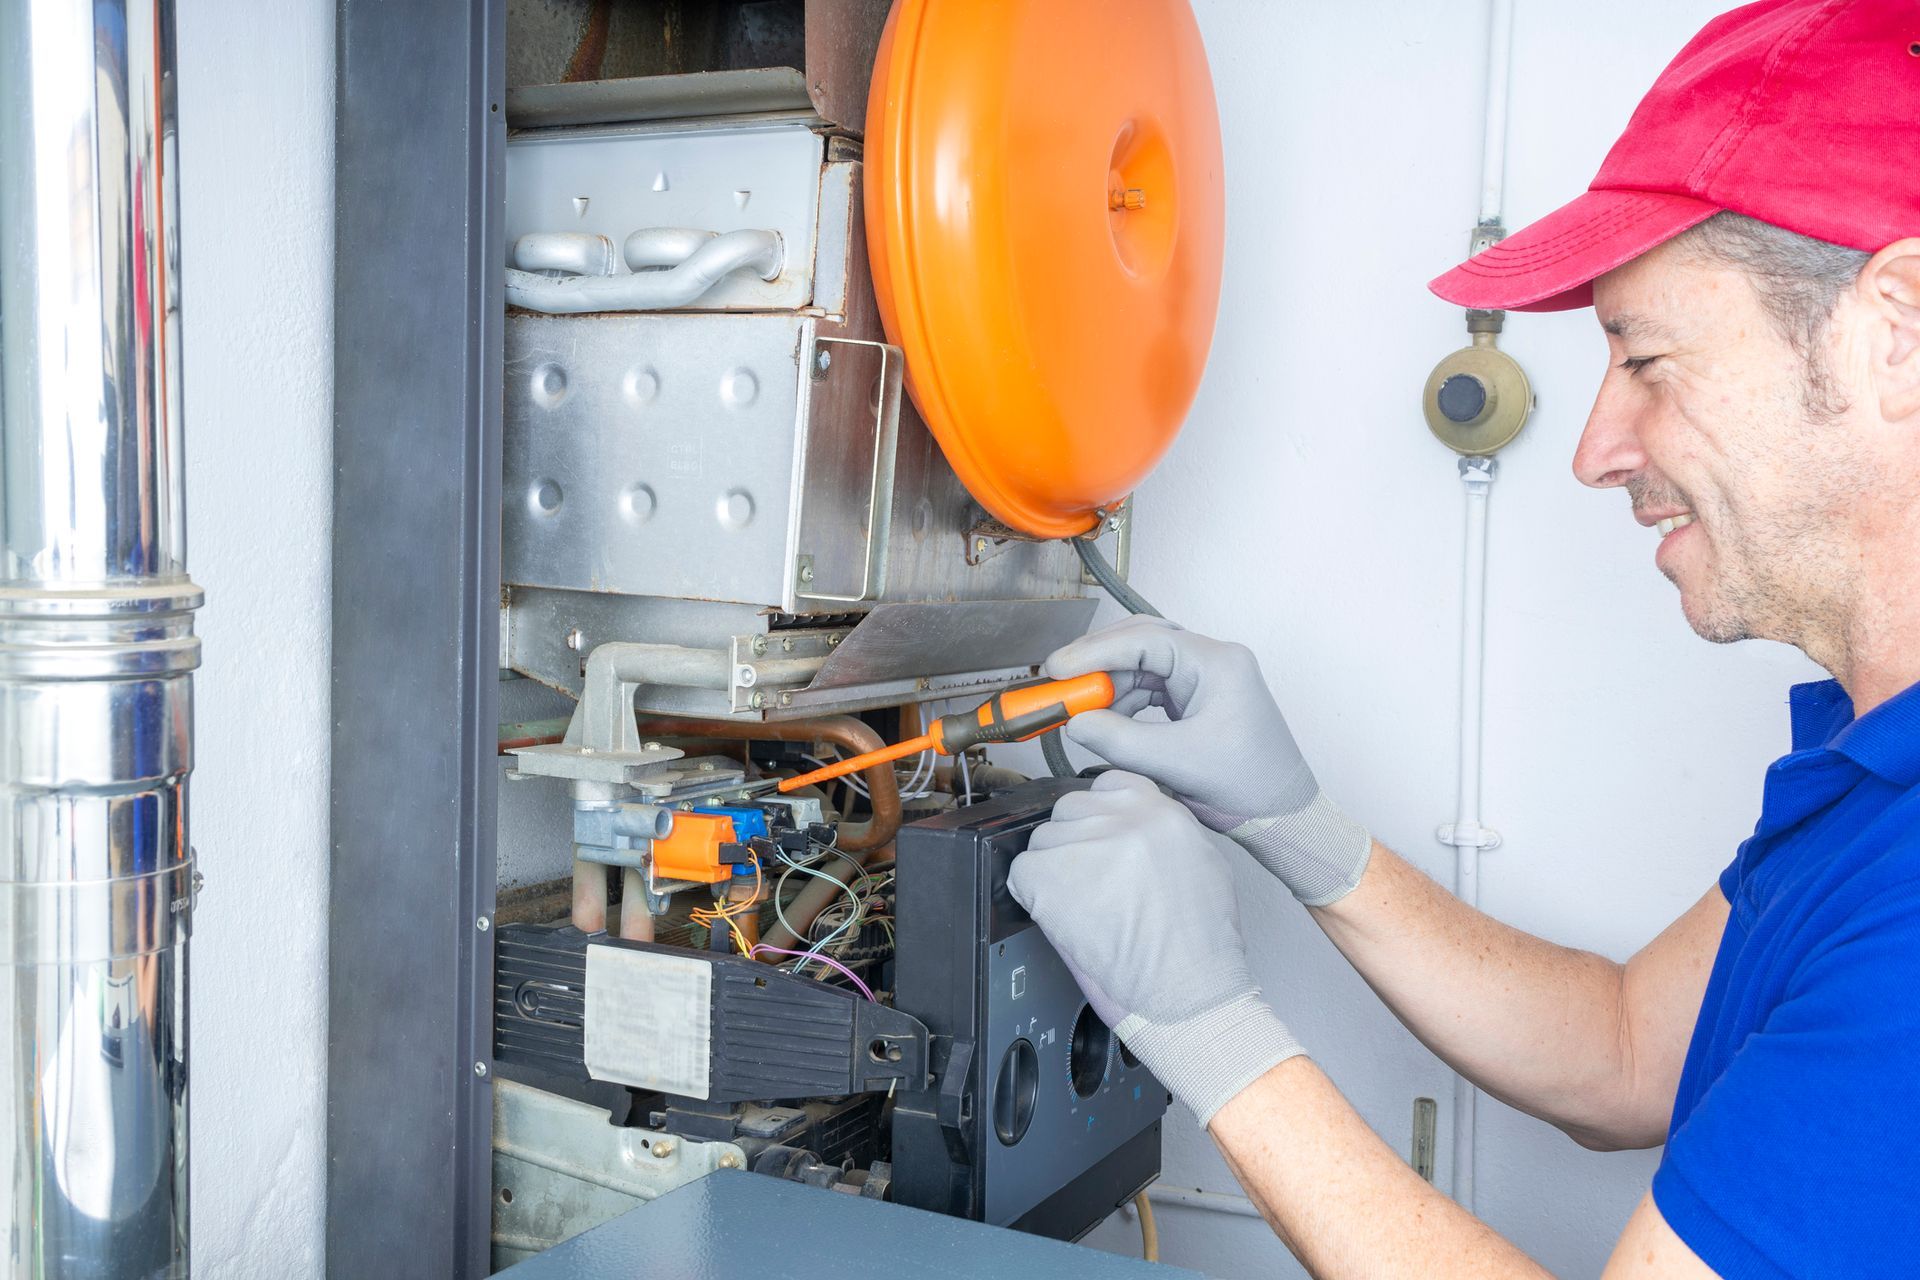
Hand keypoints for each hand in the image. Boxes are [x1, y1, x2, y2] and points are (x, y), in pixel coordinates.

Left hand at [1007, 771, 1304, 1123]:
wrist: (1190, 993)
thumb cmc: (1201, 946)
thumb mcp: (1203, 865)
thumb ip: (1164, 834)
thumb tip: (1134, 830)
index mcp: (1161, 810)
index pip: (1109, 784)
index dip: (1099, 817)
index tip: (1098, 841)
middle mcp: (1123, 817)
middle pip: (1070, 809)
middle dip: (1075, 844)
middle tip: (1090, 885)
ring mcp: (1086, 844)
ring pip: (1043, 841)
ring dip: (1053, 872)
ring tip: (1083, 909)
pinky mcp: (1052, 876)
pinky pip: (1021, 873)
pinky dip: (1032, 898)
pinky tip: (1062, 919)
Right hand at [1044, 615, 1372, 906]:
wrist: (1284, 817)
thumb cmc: (1249, 788)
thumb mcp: (1176, 764)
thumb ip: (1120, 740)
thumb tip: (1076, 722)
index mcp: (1218, 663)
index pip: (1145, 638)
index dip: (1095, 651)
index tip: (1058, 669)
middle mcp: (1214, 661)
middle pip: (1142, 642)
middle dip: (1098, 663)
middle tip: (1059, 683)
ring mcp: (1207, 678)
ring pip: (1144, 665)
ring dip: (1110, 685)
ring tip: (1080, 711)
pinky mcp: (1199, 699)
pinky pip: (1152, 687)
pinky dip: (1125, 702)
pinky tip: (1107, 721)